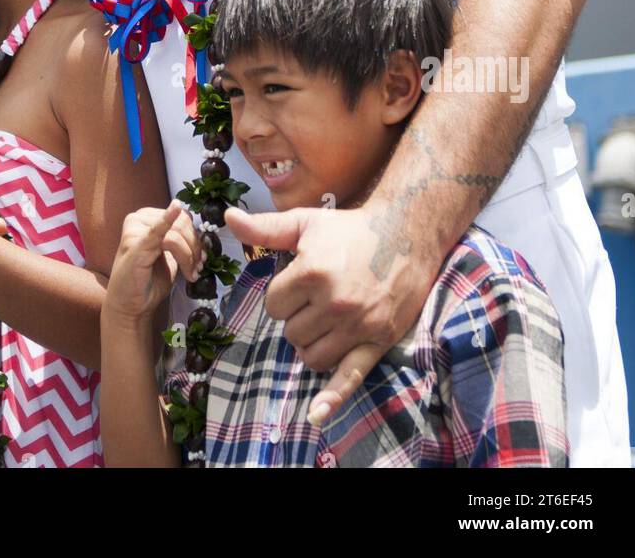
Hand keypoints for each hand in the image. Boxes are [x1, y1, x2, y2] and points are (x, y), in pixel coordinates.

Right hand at [104, 201, 202, 322]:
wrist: (129, 307)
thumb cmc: (148, 281)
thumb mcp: (169, 256)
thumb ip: (181, 240)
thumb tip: (203, 233)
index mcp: (146, 218)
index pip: (181, 217)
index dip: (196, 237)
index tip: (202, 258)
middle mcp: (138, 219)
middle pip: (181, 223)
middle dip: (194, 248)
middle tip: (198, 268)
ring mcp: (134, 231)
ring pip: (176, 234)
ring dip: (188, 256)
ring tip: (191, 274)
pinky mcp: (135, 246)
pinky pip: (155, 231)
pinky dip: (166, 220)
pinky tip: (175, 208)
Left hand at [223, 202, 429, 424]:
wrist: (406, 234)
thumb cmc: (349, 229)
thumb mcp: (305, 223)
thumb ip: (265, 228)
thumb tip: (228, 218)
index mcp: (311, 272)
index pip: (274, 306)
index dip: (283, 296)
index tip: (299, 281)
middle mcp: (334, 302)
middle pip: (292, 333)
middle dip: (298, 318)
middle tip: (316, 298)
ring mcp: (357, 325)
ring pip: (312, 357)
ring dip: (312, 344)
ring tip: (325, 321)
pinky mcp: (378, 341)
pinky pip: (351, 377)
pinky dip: (333, 398)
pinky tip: (316, 415)